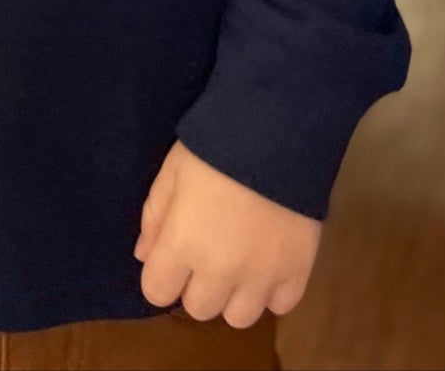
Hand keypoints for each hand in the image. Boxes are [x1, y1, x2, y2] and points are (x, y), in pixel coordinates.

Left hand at [135, 141, 320, 328]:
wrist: (279, 128)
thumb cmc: (216, 144)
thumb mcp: (173, 170)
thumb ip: (155, 216)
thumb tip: (145, 255)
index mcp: (183, 244)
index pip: (157, 292)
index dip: (163, 273)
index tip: (174, 254)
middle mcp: (220, 270)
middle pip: (199, 308)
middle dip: (199, 284)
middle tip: (211, 251)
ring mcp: (262, 275)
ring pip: (239, 317)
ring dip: (236, 294)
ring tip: (243, 261)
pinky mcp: (298, 270)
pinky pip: (282, 306)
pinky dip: (275, 289)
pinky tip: (271, 261)